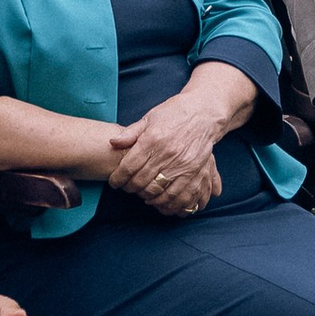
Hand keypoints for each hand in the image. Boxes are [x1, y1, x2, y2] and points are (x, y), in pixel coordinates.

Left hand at [106, 95, 225, 216]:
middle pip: (141, 181)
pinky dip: (168, 202)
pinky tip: (161, 200)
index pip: (129, 167)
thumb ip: (130, 133)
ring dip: (147, 197)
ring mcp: (182, 164)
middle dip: (130, 188)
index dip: (118, 178)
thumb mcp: (149, 118)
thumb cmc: (173, 114)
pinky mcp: (195, 172)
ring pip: (159, 191)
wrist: (202, 113)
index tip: (114, 182)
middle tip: (127, 188)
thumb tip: (112, 142)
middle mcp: (166, 154)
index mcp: (152, 140)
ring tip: (142, 195)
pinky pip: (179, 195)